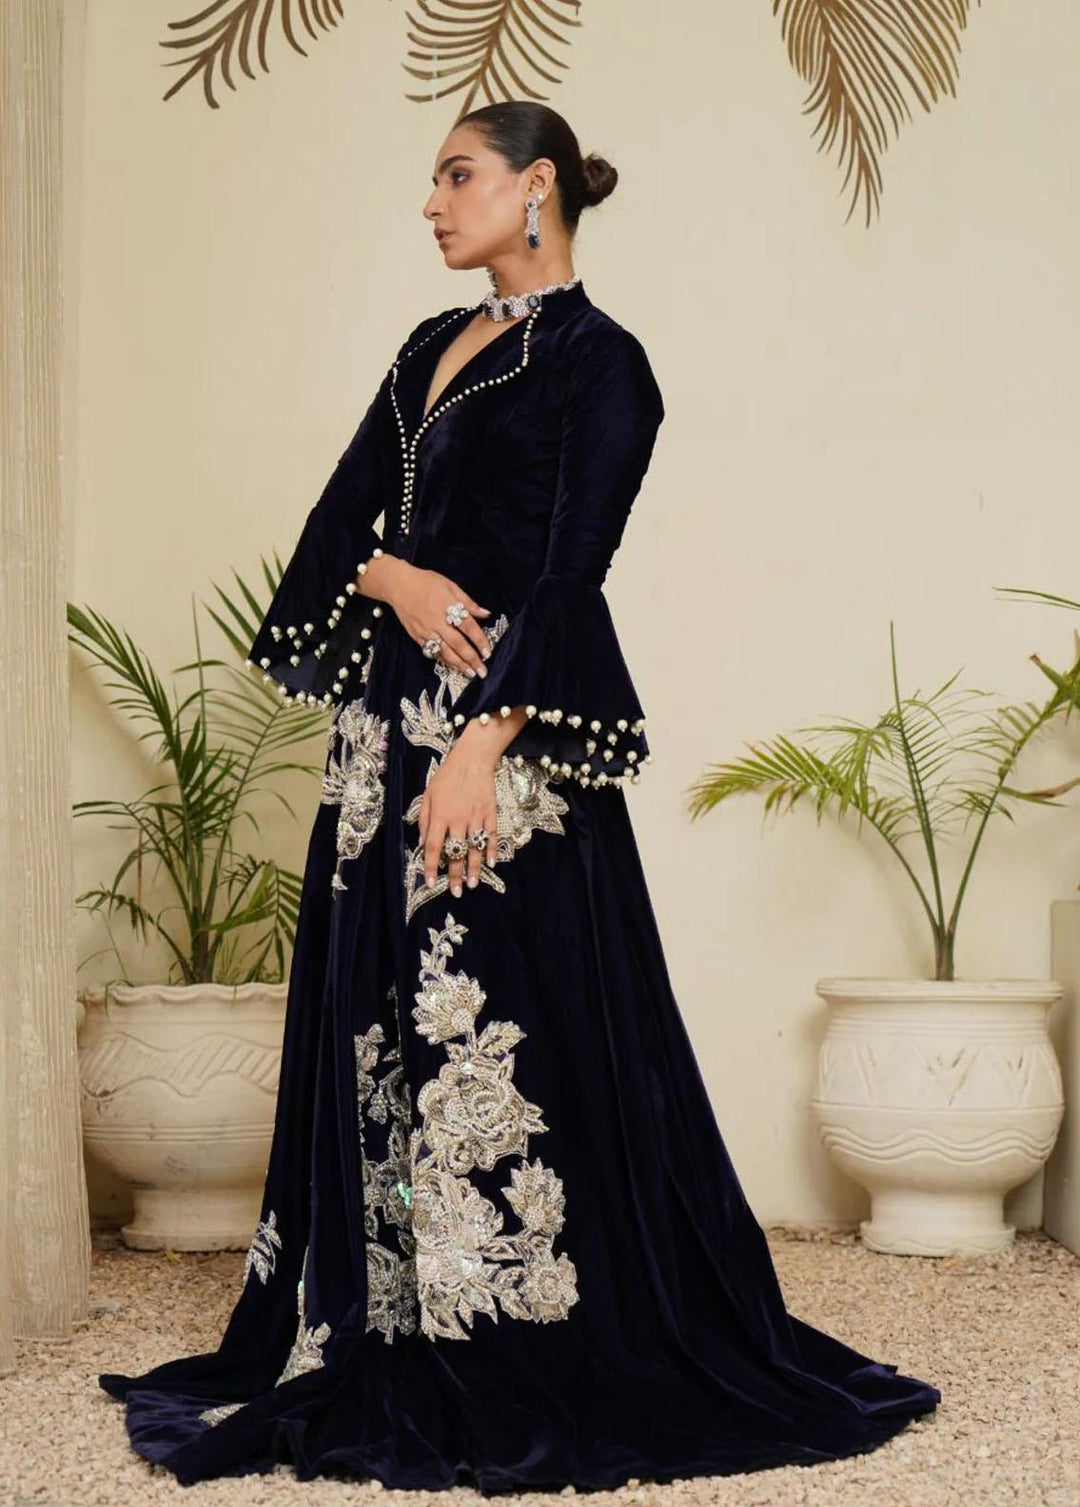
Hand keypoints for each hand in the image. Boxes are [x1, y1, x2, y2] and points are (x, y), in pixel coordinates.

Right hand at [387, 563, 492, 678]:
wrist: (398, 585)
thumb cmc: (426, 582)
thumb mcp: (450, 586)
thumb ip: (468, 602)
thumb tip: (486, 613)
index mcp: (447, 606)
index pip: (468, 626)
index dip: (479, 640)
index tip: (487, 652)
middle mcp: (437, 621)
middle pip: (457, 644)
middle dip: (471, 659)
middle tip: (482, 671)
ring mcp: (426, 631)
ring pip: (444, 652)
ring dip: (458, 664)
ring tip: (470, 673)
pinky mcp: (417, 636)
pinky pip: (432, 651)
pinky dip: (443, 660)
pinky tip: (452, 666)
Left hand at [419, 741, 499, 894]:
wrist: (472, 759)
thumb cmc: (447, 776)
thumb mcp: (428, 795)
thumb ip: (425, 820)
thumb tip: (423, 843)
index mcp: (440, 816)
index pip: (434, 847)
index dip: (431, 867)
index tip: (430, 882)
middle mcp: (458, 820)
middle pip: (456, 853)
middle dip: (455, 875)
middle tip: (456, 892)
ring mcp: (476, 817)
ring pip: (475, 848)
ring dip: (474, 869)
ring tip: (472, 885)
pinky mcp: (490, 813)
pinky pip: (491, 836)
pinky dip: (492, 851)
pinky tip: (491, 864)